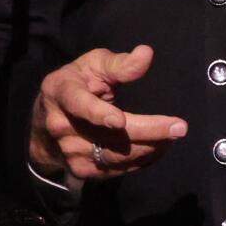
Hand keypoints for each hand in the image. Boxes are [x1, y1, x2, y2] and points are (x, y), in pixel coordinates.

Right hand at [29, 45, 188, 182]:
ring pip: (117, 156)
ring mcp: (70, 152)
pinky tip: (158, 147)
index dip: (98, 114)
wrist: (46, 123)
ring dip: (150, 147)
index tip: (119, 121)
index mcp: (62, 92)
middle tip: (179, 127)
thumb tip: (146, 54)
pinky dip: (143, 159)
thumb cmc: (77, 83)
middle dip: (147, 132)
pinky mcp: (82, 170)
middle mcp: (62, 126)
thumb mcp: (93, 65)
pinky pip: (118, 169)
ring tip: (173, 135)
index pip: (80, 105)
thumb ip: (119, 64)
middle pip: (109, 135)